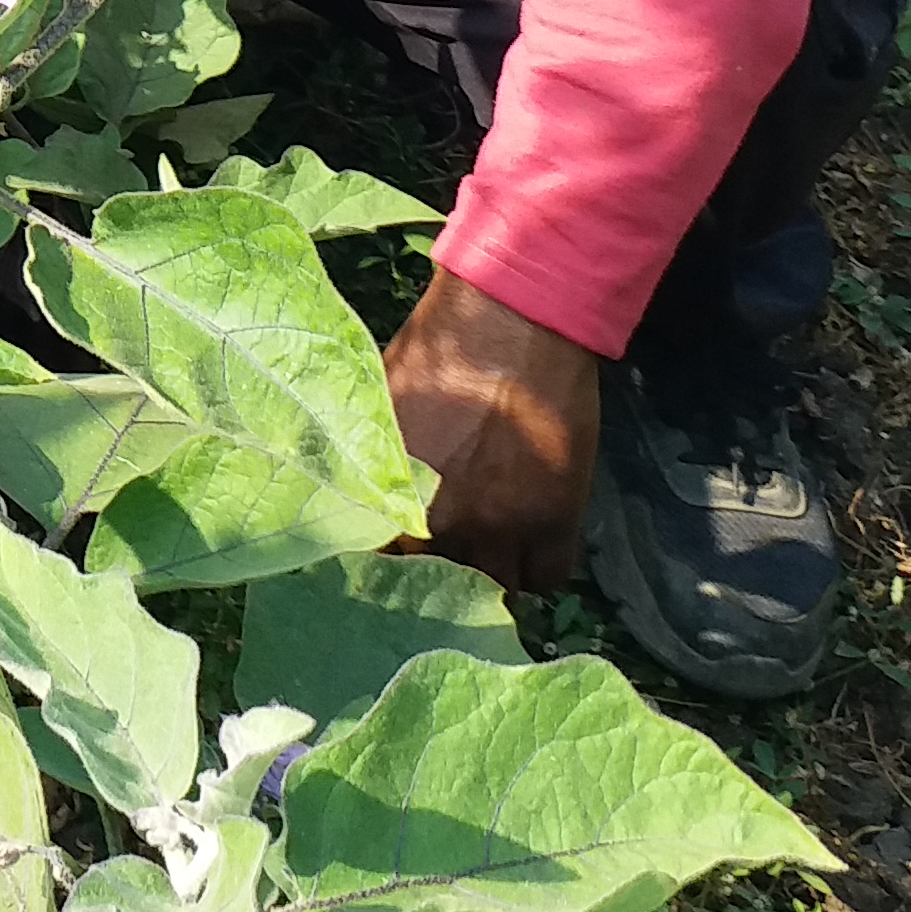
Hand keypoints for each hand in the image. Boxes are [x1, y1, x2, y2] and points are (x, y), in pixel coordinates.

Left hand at [383, 269, 601, 590]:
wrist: (511, 320)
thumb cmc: (437, 351)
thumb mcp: (381, 409)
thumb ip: (373, 468)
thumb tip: (354, 503)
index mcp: (392, 500)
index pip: (381, 570)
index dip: (392, 567)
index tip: (399, 563)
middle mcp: (443, 526)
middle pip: (441, 589)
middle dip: (442, 577)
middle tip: (449, 554)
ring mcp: (503, 529)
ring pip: (497, 590)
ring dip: (493, 574)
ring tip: (490, 548)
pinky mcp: (556, 521)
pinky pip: (549, 576)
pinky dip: (540, 564)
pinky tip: (529, 536)